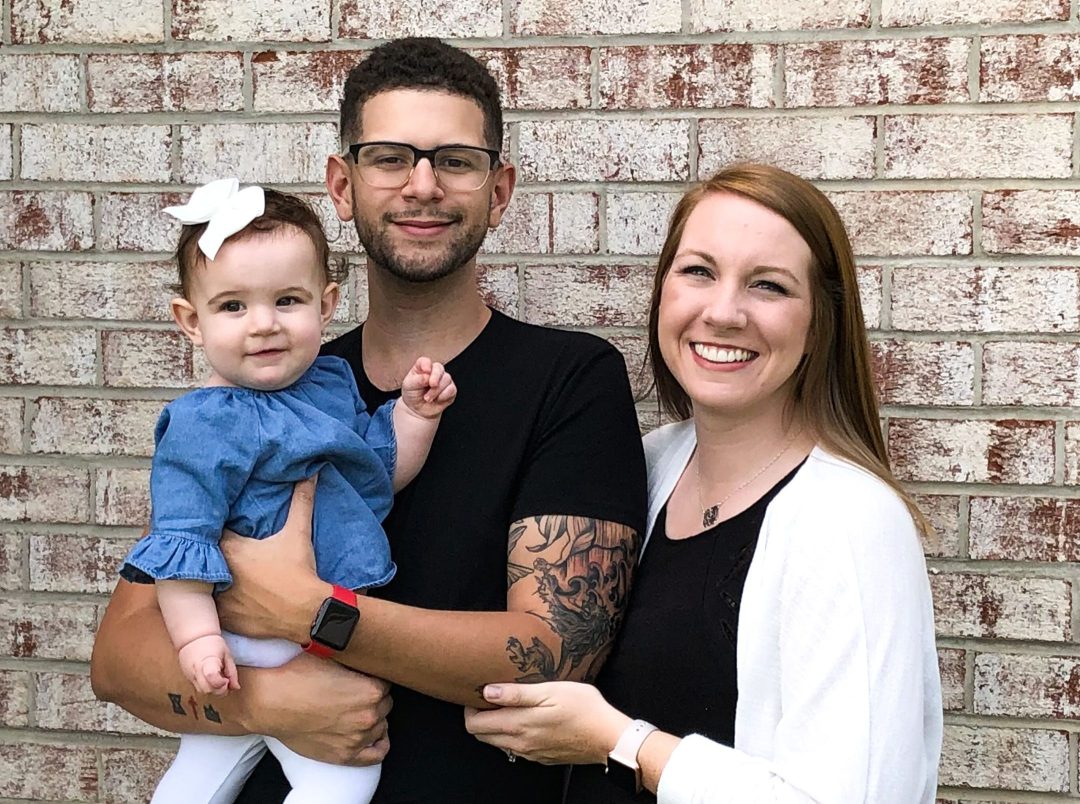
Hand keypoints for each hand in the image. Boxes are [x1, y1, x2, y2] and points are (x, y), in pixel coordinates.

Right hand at [178, 634, 239, 695]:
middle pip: (207, 690)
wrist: (194, 638)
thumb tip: (236, 688)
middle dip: (219, 690)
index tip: (226, 680)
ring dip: (213, 689)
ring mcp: (190, 675)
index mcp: (208, 661)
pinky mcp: (188, 678)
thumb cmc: (213, 644)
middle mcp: (196, 671)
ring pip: (202, 691)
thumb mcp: (227, 655)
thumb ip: (232, 672)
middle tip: (225, 680)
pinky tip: (212, 678)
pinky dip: (207, 687)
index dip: (221, 683)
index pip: (212, 678)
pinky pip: (199, 688)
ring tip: (219, 678)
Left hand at [218, 476, 328, 643]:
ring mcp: (221, 599)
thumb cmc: (300, 572)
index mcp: (233, 549)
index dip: (210, 528)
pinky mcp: (226, 618)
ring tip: (214, 574)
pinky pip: (211, 609)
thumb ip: (301, 501)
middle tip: (213, 549)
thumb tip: (310, 473)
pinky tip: (222, 598)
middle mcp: (221, 573)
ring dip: (208, 579)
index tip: (213, 524)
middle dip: (207, 554)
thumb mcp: (299, 534)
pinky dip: (214, 603)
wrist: (308, 613)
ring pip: (203, 585)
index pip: (209, 532)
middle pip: (203, 559)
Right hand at [247, 652, 391, 765]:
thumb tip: (366, 650)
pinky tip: (374, 735)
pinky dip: (379, 743)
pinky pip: (377, 753)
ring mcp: (358, 737)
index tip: (362, 675)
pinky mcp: (346, 755)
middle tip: (354, 690)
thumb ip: (355, 657)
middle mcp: (369, 715)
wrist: (268, 702)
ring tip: (355, 709)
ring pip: (381, 724)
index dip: (372, 676)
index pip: (387, 680)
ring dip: (373, 716)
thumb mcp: (331, 655)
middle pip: (385, 702)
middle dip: (373, 696)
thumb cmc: (295, 676)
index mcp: (371, 689)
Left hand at [399, 357, 455, 419]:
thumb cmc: (413, 394)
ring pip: (446, 379)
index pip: (425, 361)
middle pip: (439, 368)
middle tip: (431, 385)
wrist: (418, 409)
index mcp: (422, 367)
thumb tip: (427, 377)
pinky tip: (437, 399)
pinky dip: (444, 395)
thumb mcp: (409, 386)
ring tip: (427, 398)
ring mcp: (443, 379)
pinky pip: (452, 389)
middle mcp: (434, 371)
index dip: (426, 365)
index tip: (426, 371)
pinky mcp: (450, 389)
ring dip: (436, 391)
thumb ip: (417, 380)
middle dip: (435, 377)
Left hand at [464, 682, 630, 765]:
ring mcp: (530, 753)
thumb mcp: (550, 691)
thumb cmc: (583, 708)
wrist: (608, 737)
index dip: (470, 708)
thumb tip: (487, 692)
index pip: (474, 725)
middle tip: (492, 697)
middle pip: (481, 736)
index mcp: (518, 725)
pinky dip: (511, 734)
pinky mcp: (540, 757)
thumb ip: (516, 694)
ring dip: (495, 726)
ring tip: (509, 706)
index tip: (480, 693)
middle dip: (479, 717)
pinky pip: (515, 748)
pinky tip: (527, 719)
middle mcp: (519, 743)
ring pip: (497, 743)